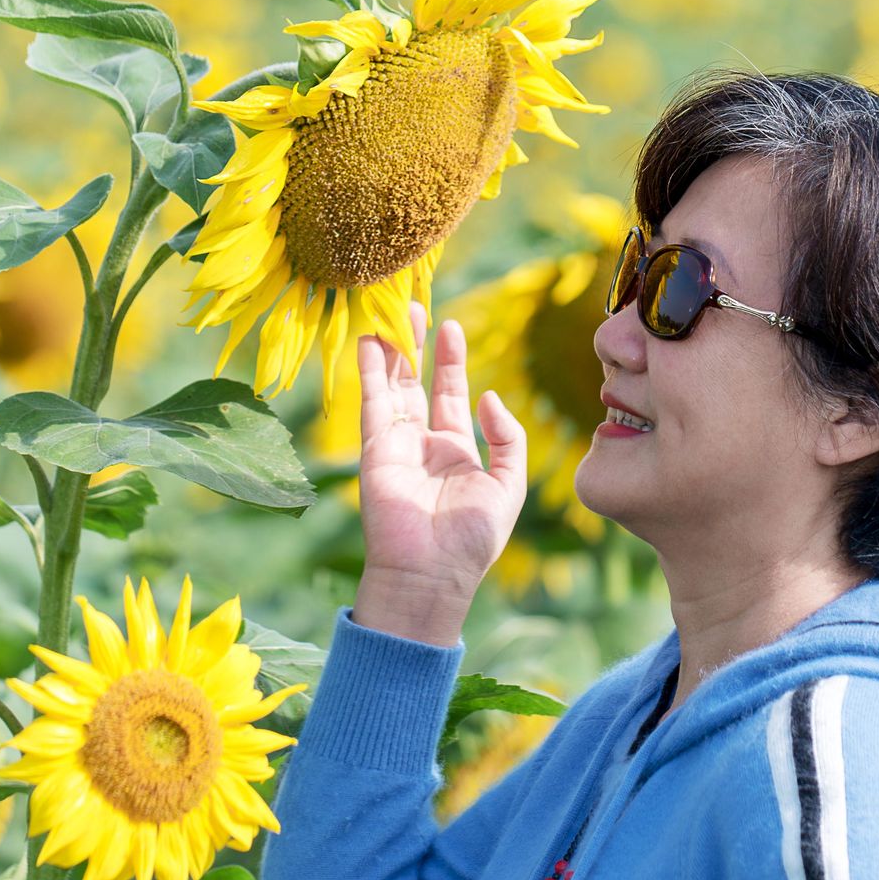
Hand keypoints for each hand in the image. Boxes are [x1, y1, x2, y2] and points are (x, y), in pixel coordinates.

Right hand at [352, 308, 526, 646]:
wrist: (432, 574)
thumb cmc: (472, 540)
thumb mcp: (508, 485)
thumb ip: (507, 438)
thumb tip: (488, 395)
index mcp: (456, 451)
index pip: (450, 393)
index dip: (451, 360)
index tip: (451, 326)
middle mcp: (423, 443)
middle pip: (417, 381)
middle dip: (416, 344)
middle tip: (414, 305)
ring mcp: (396, 444)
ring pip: (392, 385)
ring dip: (390, 349)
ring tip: (391, 311)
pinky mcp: (375, 449)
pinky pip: (372, 401)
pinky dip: (370, 370)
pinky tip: (370, 341)